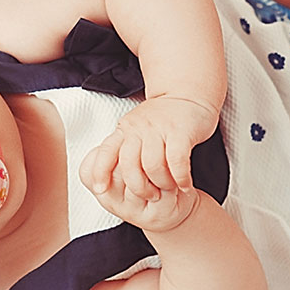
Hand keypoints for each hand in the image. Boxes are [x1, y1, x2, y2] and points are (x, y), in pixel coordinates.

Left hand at [78, 96, 216, 231]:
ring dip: (162, 183)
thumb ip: (124, 148)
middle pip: (129, 164)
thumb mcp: (136, 130)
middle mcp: (139, 128)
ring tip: (170, 188)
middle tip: (151, 196)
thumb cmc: (162, 118)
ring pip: (152, 165)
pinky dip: (180, 178)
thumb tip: (109, 175)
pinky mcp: (181, 132)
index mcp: (125, 130)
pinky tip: (185, 184)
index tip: (101, 189)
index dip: (100, 172)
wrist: (189, 94)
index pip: (106, 152)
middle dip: (139, 187)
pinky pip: (177, 161)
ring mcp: (159, 129)